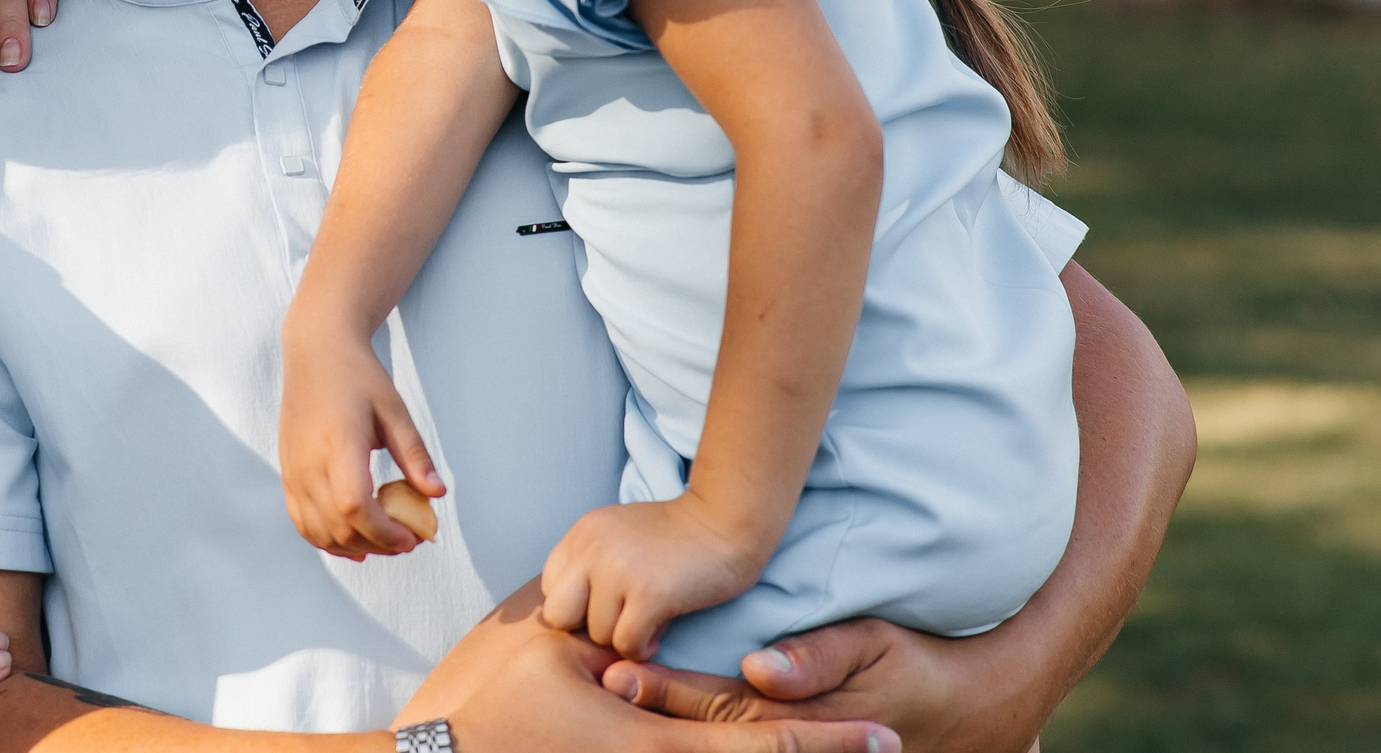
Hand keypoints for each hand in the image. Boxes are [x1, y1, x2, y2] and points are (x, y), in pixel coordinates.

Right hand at [277, 317, 443, 559]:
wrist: (315, 354)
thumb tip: (437, 493)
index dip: (384, 531)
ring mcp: (293, 471)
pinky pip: (302, 522)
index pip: (355, 506)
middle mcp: (309, 462)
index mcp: (339, 443)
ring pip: (319, 532)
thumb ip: (414, 454)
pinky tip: (353, 544)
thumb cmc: (358, 378)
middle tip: (408, 540)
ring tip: (384, 541)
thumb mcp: (394, 410)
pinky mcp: (287, 474)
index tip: (412, 536)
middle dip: (378, 544)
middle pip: (339, 526)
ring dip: (354, 547)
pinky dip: (327, 540)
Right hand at [409, 581, 896, 752]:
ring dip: (776, 750)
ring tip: (837, 741)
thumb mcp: (558, 655)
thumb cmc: (496, 705)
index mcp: (659, 747)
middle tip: (882, 745)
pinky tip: (753, 738)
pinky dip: (732, 752)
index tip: (885, 739)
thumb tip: (659, 639)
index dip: (829, 744)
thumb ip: (622, 646)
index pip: (766, 747)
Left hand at [541, 494, 764, 660]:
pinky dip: (642, 647)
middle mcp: (592, 549)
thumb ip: (589, 563)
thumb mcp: (618, 534)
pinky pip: (626, 644)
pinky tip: (659, 631)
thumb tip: (572, 616)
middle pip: (558, 615)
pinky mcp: (649, 594)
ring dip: (621, 636)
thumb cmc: (675, 535)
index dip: (576, 605)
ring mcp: (618, 571)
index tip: (605, 607)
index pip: (549, 587)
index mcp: (582, 533)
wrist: (726, 520)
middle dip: (585, 627)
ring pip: (596, 634)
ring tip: (647, 621)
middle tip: (617, 622)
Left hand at [601, 618, 1033, 752]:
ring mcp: (788, 745)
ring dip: (661, 720)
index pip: (719, 704)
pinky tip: (645, 716)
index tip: (617, 674)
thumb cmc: (915, 668)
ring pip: (713, 739)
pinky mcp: (787, 743)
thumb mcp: (872, 648)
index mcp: (799, 713)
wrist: (967, 714)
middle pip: (702, 726)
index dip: (667, 690)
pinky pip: (733, 741)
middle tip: (592, 683)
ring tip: (603, 694)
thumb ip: (815, 660)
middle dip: (648, 705)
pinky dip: (693, 730)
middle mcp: (788, 733)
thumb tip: (759, 670)